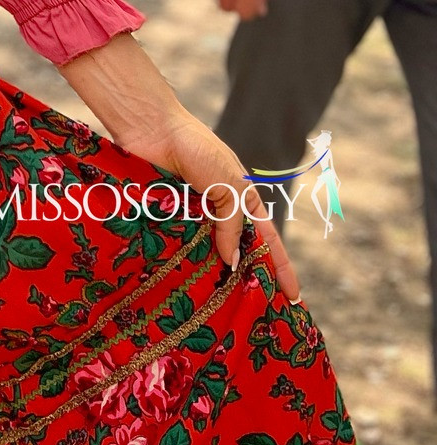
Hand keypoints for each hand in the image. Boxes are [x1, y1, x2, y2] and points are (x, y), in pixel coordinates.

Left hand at [60, 31, 296, 297]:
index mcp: (242, 201)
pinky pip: (177, 249)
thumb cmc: (196, 149)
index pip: (267, 241)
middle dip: (246, 280)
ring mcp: (191, 219)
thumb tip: (231, 263)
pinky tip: (185, 290)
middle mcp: (218, 213)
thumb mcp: (227, 184)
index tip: (293, 298)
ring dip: (212, 278)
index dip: (281, 268)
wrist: (151, 129)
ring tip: (220, 312)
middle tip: (257, 315)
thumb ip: (232, 223)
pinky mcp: (164, 221)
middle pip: (237, 253)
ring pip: (206, 257)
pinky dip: (182, 266)